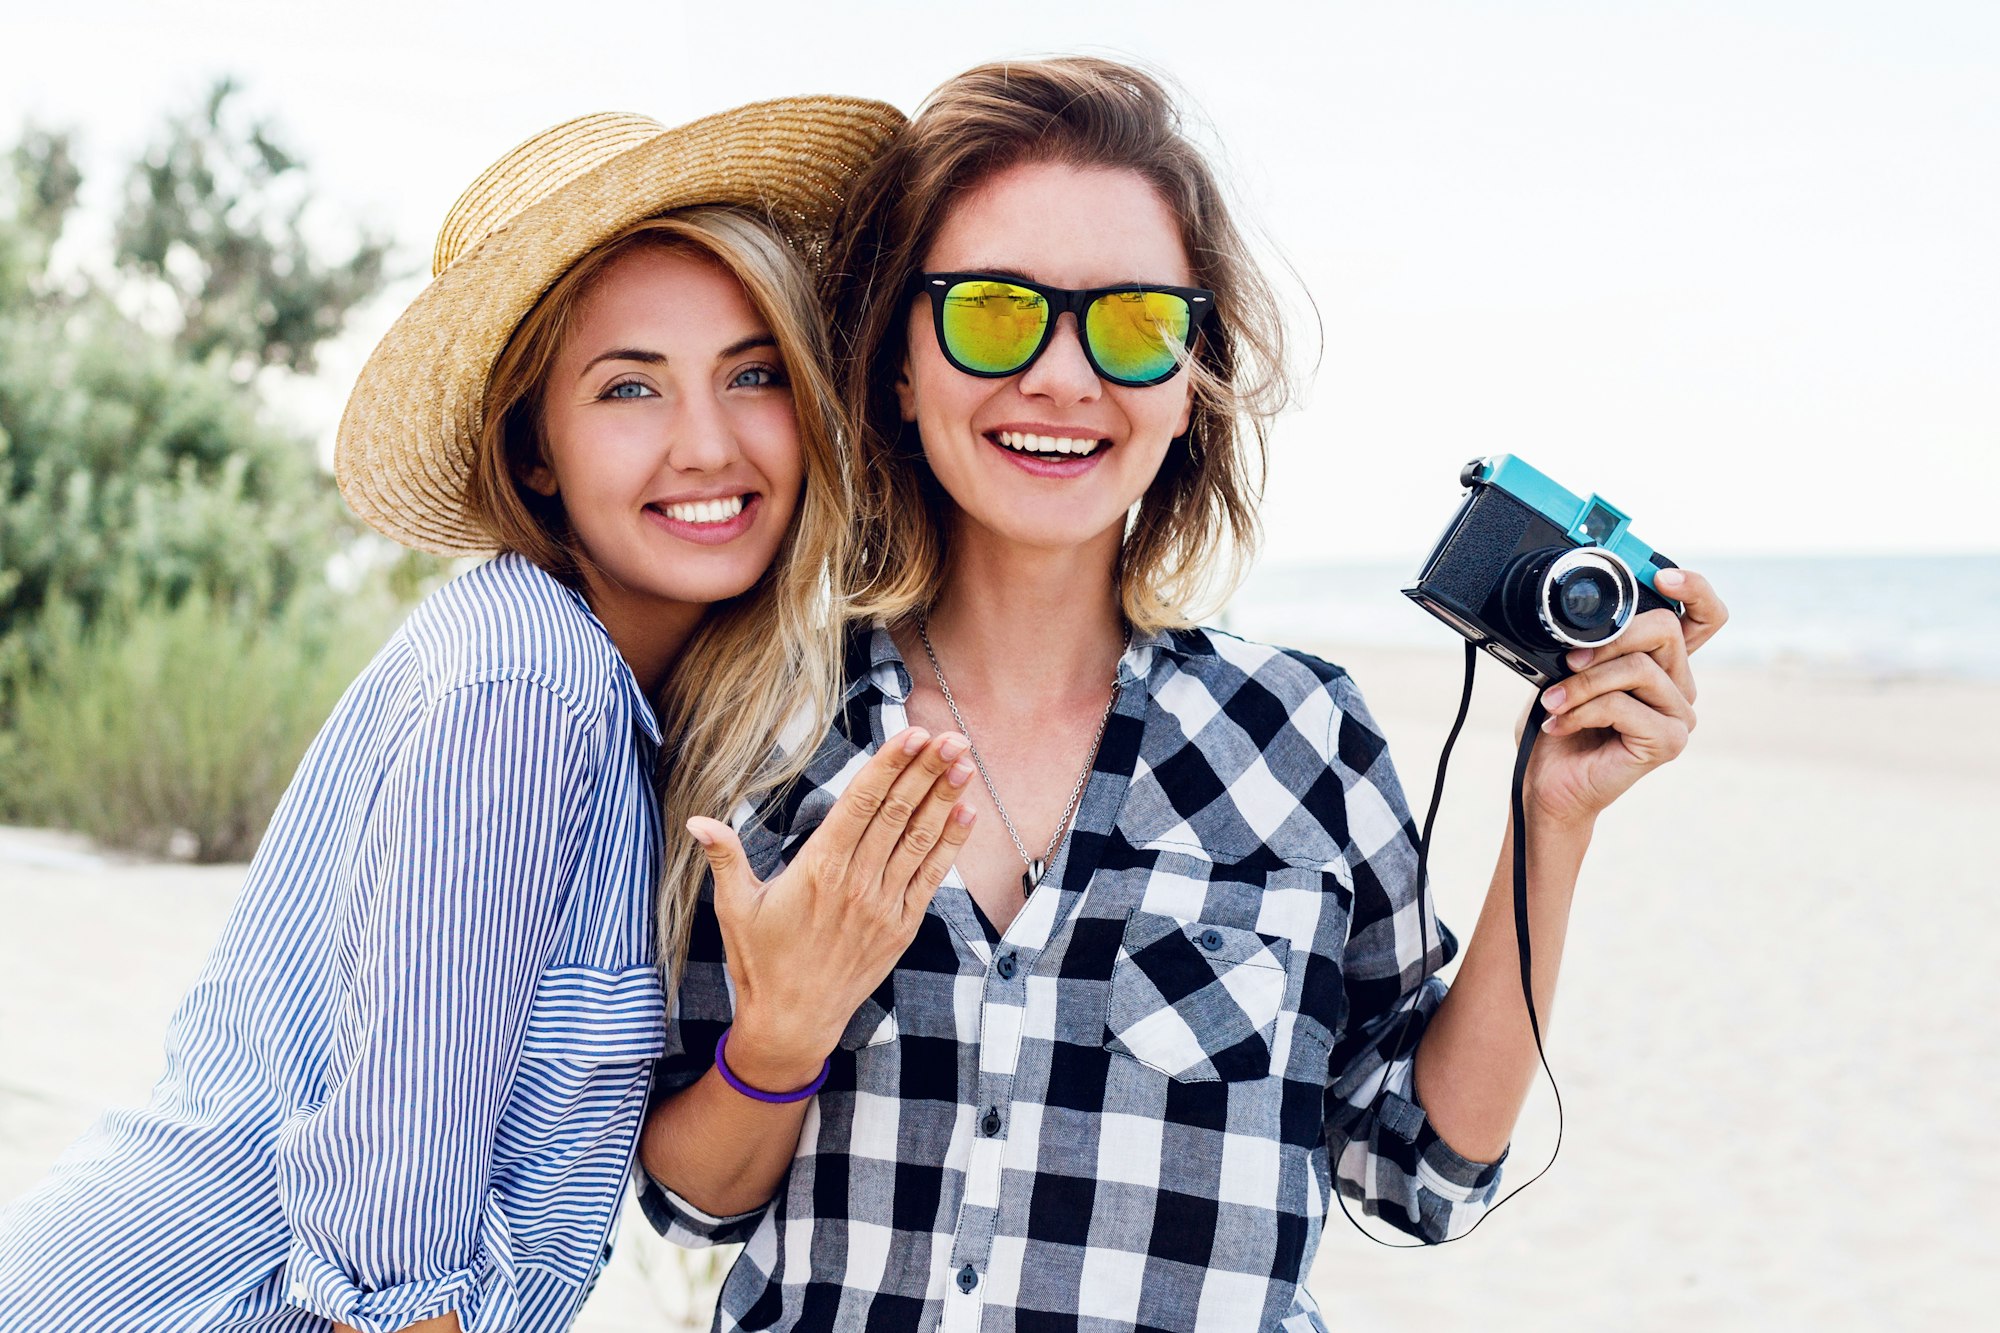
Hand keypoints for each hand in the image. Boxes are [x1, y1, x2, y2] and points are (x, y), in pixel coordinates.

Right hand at [686, 728, 974, 1089]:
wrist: (793, 1022)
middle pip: (897, 813)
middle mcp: (857, 883)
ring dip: (944, 797)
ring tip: (965, 760)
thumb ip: (725, 856)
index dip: (889, 766)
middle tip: (952, 735)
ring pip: (919, 839)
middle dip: (926, 770)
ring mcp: (884, 905)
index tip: (912, 734)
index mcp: (818, 869)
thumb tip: (697, 820)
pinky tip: (967, 812)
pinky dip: (951, 844)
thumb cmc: (760, 961)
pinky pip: (931, 877)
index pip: (861, 804)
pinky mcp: (901, 926)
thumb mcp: (735, 906)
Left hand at [1522, 567, 1728, 827]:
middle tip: (1567, 661)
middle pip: (1663, 630)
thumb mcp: (1567, 671)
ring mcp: (1680, 715)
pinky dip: (1582, 710)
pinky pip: (1623, 705)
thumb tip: (1584, 621)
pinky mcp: (1669, 741)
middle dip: (1607, 640)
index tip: (1662, 574)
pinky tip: (1560, 724)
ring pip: (1636, 669)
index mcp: (1663, 663)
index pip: (1703, 616)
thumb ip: (1589, 644)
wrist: (1549, 785)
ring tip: (1552, 701)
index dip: (1695, 589)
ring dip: (1581, 683)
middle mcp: (1680, 685)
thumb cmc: (1559, 727)